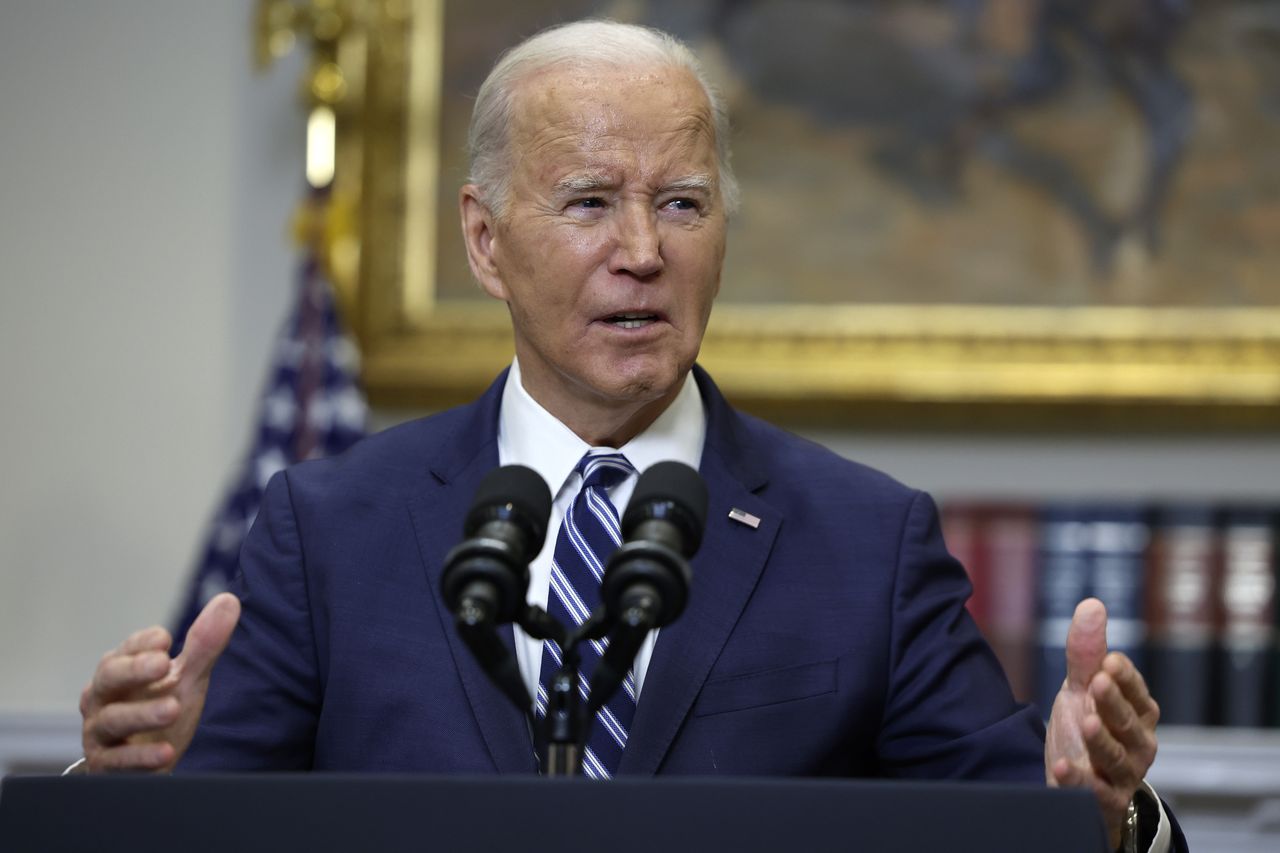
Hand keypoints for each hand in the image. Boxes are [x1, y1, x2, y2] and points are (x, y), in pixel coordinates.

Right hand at [80, 593, 239, 772]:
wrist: (145, 763)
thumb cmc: (160, 708)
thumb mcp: (186, 678)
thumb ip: (204, 644)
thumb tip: (229, 600)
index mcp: (120, 671)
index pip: (125, 649)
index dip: (142, 643)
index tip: (165, 638)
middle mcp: (102, 698)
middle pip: (108, 677)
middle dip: (134, 669)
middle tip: (163, 663)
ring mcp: (100, 733)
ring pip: (112, 719)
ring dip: (142, 714)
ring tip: (173, 709)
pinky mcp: (106, 766)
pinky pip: (117, 761)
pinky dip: (140, 757)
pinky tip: (166, 754)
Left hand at [1045, 598, 1159, 849]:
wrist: (1079, 782)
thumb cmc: (1088, 726)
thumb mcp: (1082, 689)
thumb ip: (1086, 653)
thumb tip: (1092, 604)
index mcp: (1138, 711)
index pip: (1135, 690)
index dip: (1124, 677)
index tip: (1108, 661)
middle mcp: (1138, 742)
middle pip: (1128, 721)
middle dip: (1114, 702)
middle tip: (1098, 682)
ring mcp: (1123, 773)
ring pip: (1116, 757)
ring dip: (1102, 740)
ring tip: (1087, 722)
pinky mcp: (1104, 799)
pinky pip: (1095, 791)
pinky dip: (1079, 780)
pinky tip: (1062, 766)